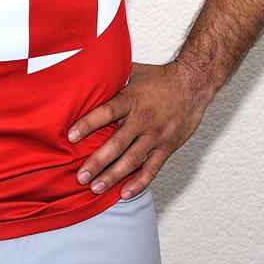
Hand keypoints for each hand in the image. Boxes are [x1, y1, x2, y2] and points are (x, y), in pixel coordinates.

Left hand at [67, 61, 208, 198]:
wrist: (193, 83)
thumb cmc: (159, 77)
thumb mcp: (134, 71)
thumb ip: (113, 76)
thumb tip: (89, 71)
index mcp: (131, 99)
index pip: (106, 113)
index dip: (88, 124)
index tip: (71, 136)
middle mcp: (143, 119)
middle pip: (117, 143)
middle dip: (97, 161)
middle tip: (80, 176)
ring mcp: (156, 135)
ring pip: (132, 160)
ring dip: (113, 176)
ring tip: (95, 188)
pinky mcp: (167, 147)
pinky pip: (152, 169)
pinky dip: (139, 183)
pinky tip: (124, 193)